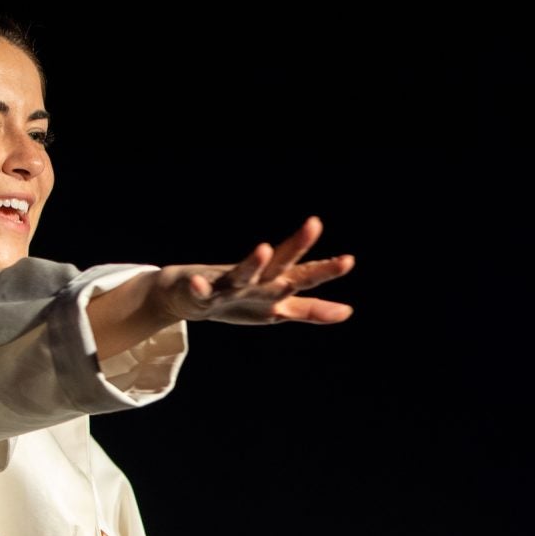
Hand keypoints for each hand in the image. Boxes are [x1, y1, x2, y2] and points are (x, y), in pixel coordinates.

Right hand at [155, 216, 354, 325]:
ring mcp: (226, 284)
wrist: (185, 295)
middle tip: (314, 224)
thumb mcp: (277, 310)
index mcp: (273, 282)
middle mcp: (254, 279)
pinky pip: (200, 292)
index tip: (348, 261)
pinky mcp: (199, 292)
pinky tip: (200, 283)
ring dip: (253, 262)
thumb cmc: (238, 300)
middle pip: (279, 264)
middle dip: (296, 247)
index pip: (304, 273)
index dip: (325, 269)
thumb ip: (310, 310)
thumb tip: (347, 311)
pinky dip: (200, 288)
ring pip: (242, 273)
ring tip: (263, 248)